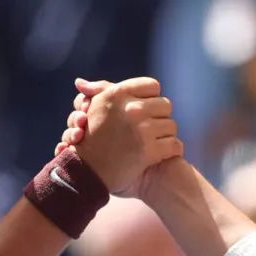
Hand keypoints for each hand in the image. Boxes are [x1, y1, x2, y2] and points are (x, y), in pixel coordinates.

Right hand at [63, 77, 181, 195]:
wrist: (86, 173)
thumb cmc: (88, 140)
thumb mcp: (91, 110)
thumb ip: (97, 93)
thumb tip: (80, 82)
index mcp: (118, 94)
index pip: (152, 86)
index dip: (150, 97)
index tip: (145, 108)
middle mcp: (131, 109)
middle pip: (165, 105)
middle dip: (159, 116)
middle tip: (152, 126)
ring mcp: (142, 130)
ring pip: (171, 126)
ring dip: (165, 135)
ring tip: (155, 141)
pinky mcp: (149, 151)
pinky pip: (175, 145)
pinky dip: (172, 150)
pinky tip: (164, 153)